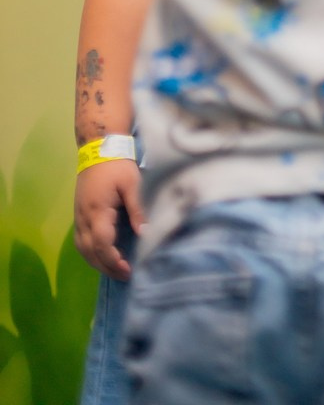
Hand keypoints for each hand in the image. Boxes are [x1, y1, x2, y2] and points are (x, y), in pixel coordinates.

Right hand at [74, 159, 143, 278]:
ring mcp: (79, 217)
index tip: (128, 270)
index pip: (101, 244)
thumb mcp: (132, 183)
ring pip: (83, 249)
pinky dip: (91, 253)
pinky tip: (104, 255)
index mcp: (97, 211)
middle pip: (90, 252)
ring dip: (97, 262)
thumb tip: (145, 233)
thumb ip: (137, 209)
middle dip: (106, 266)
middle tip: (125, 275)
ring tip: (116, 269)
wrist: (98, 147)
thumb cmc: (117, 165)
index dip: (113, 261)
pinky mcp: (80, 214)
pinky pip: (81, 241)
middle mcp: (84, 218)